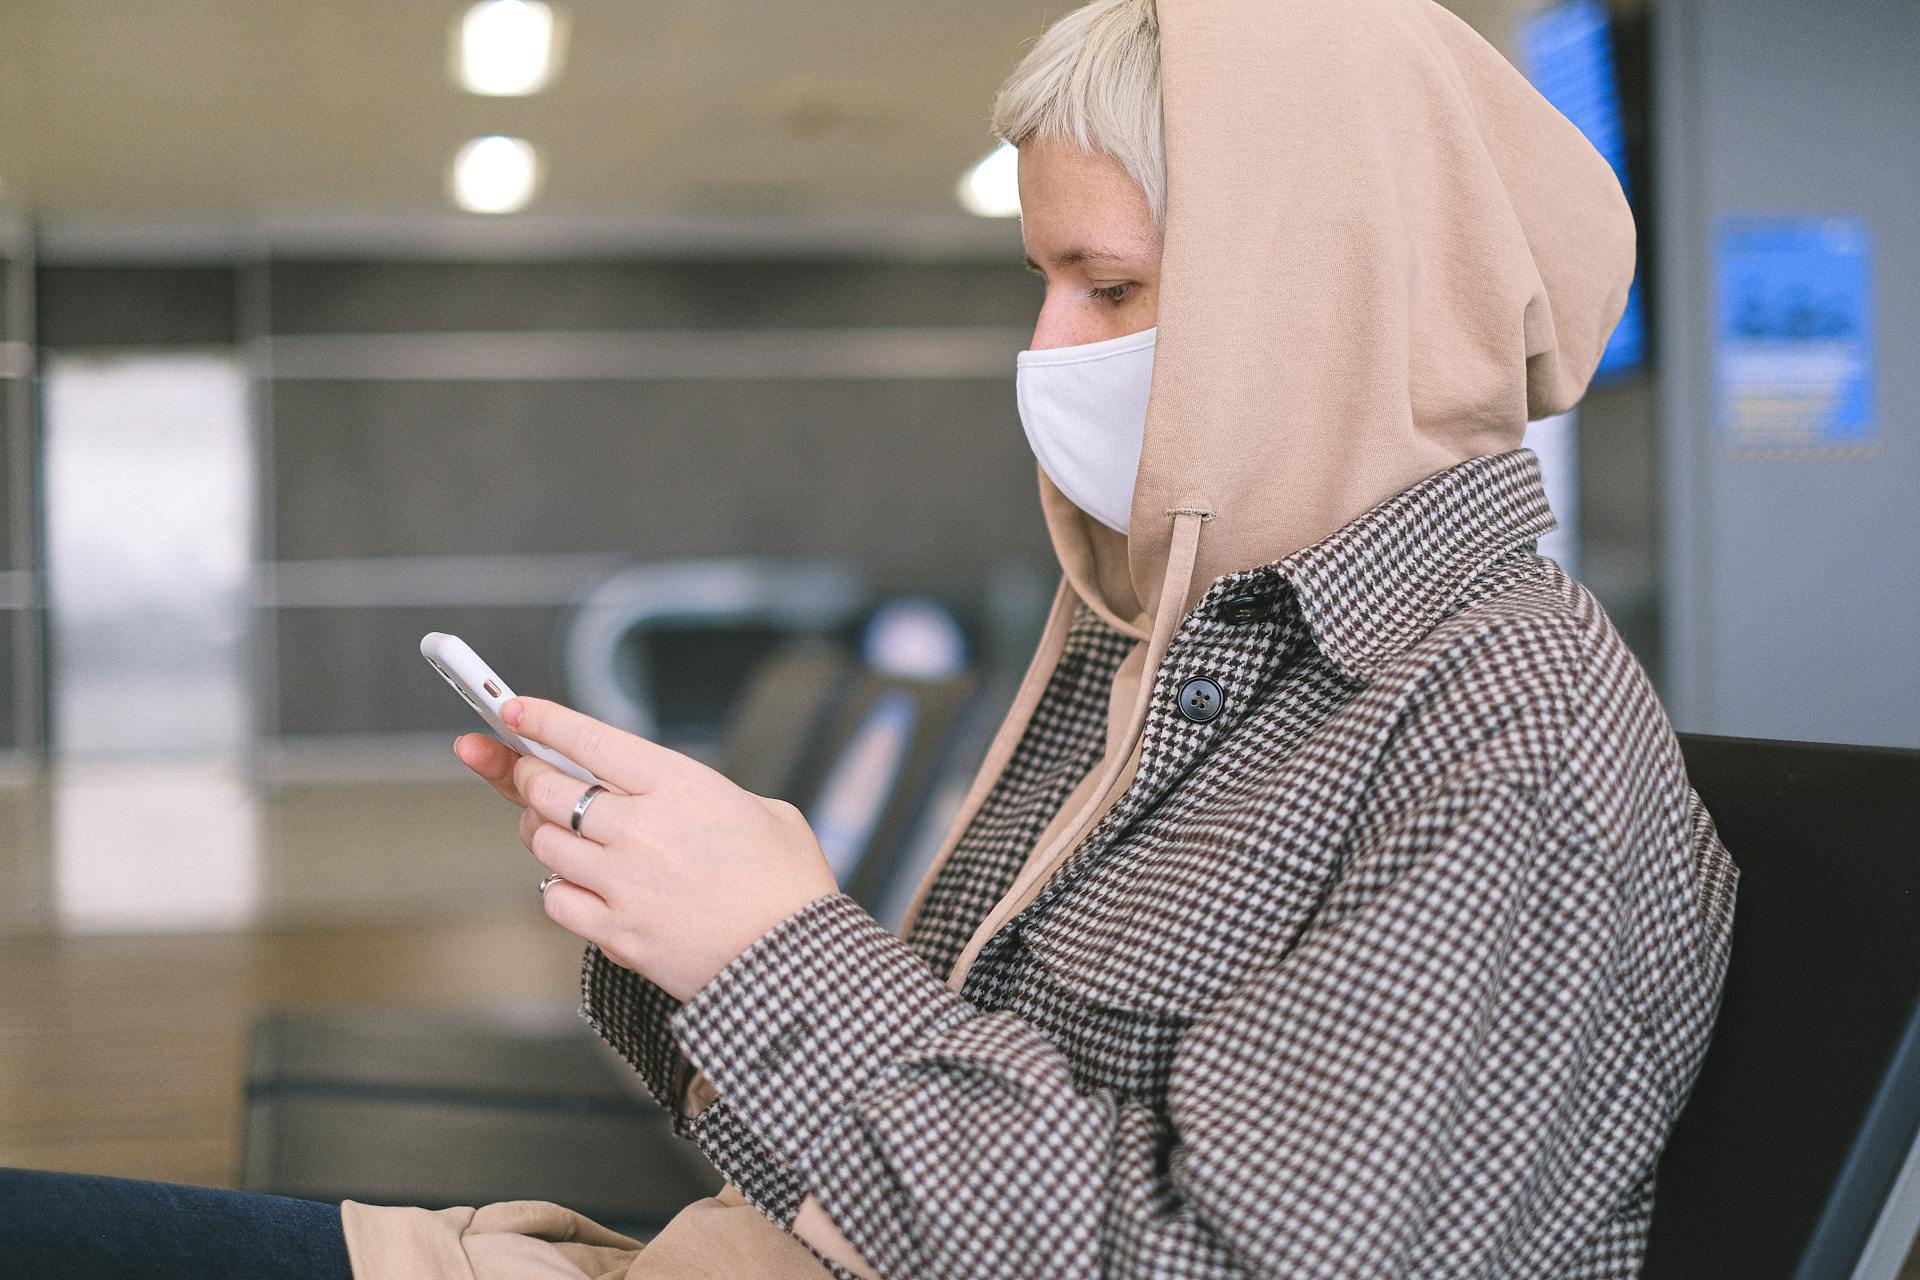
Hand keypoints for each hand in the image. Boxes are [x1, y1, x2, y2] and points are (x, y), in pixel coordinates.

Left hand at [456, 700, 838, 1002]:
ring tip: (560, 832)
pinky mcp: (617, 933)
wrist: (797, 962)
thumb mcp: (765, 810)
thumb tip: (658, 793)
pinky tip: (580, 884)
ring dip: (541, 832)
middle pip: (546, 789)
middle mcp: (644, 829)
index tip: (514, 711)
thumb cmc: (788, 887)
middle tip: (525, 773)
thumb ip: (701, 795)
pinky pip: (556, 900)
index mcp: (682, 785)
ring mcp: (624, 882)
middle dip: (525, 775)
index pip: (587, 739)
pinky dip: (559, 888)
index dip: (540, 720)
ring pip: (543, 843)